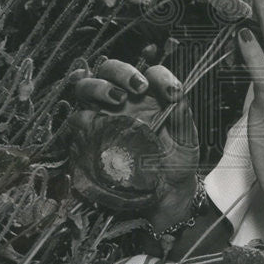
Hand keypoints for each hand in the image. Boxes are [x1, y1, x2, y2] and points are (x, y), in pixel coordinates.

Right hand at [67, 59, 199, 229]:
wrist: (164, 194)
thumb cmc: (176, 163)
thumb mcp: (186, 140)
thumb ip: (182, 115)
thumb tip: (177, 94)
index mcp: (150, 96)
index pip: (151, 73)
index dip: (160, 76)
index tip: (172, 93)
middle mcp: (124, 101)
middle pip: (110, 70)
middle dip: (121, 72)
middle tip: (138, 87)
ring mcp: (103, 116)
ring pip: (86, 86)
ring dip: (99, 86)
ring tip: (117, 98)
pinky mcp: (89, 136)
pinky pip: (77, 120)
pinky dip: (82, 115)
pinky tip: (94, 120)